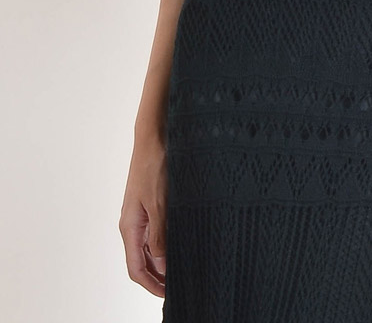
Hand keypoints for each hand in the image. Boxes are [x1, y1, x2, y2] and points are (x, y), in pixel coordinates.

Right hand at [119, 136, 167, 296]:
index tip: (168, 295)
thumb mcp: (160, 202)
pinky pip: (155, 232)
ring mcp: (141, 214)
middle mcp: (133, 223)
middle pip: (142, 261)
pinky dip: (166, 243)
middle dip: (157, 277)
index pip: (135, 268)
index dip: (150, 284)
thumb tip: (162, 266)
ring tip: (183, 268)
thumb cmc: (154, 165)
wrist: (154, 136)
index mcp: (130, 226)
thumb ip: (160, 235)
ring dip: (163, 260)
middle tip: (179, 286)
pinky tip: (181, 245)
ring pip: (150, 247)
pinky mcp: (150, 204)